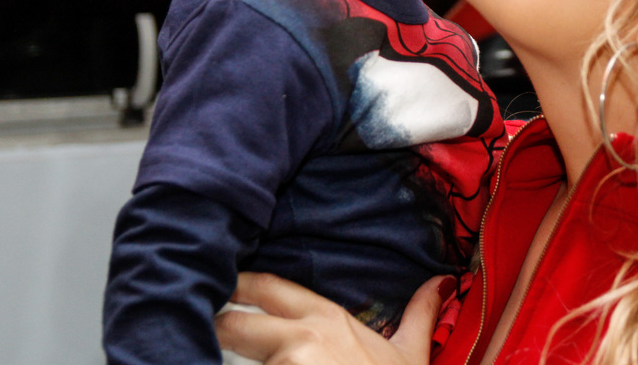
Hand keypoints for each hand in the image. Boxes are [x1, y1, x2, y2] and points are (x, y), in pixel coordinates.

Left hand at [215, 272, 452, 364]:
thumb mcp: (409, 355)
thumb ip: (419, 315)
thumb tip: (440, 282)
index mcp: (326, 319)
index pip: (266, 288)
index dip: (237, 284)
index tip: (216, 281)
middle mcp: (301, 336)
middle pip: (232, 322)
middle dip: (212, 324)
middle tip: (196, 322)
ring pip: (234, 361)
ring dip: (215, 358)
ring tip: (198, 354)